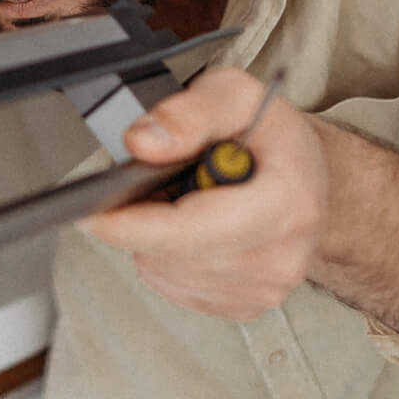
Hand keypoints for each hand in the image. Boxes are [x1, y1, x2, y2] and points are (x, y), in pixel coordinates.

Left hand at [76, 67, 329, 321]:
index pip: (193, 231)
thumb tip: (142, 144)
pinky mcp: (246, 304)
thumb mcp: (233, 94)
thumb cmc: (269, 135)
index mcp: (288, 202)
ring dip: (155, 239)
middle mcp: (283, 255)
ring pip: (165, 272)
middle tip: (162, 183)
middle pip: (172, 255)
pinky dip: (167, 258)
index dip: (133, 224)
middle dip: (145, 219)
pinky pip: (174, 286)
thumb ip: (187, 112)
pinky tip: (190, 228)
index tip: (90, 213)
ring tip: (184, 200)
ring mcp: (266, 288)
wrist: (307, 175)